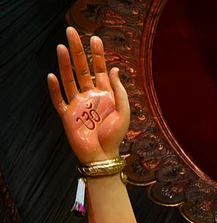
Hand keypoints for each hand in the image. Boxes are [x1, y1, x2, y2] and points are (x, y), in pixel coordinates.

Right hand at [47, 28, 129, 163]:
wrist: (102, 156)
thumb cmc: (115, 136)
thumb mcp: (123, 112)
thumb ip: (120, 91)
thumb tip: (115, 69)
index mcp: (105, 94)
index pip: (99, 69)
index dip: (97, 54)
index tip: (94, 39)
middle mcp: (90, 96)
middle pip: (81, 69)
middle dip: (77, 51)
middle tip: (72, 32)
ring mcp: (77, 104)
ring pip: (69, 79)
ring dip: (64, 63)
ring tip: (61, 47)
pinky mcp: (67, 115)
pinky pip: (58, 99)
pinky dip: (55, 88)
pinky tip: (52, 76)